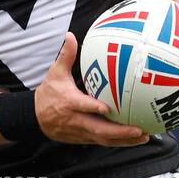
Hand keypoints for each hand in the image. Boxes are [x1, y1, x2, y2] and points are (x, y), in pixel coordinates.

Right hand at [35, 33, 150, 145]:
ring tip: (143, 137)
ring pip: (104, 139)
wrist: (35, 119)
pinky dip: (120, 142)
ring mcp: (81, 132)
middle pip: (99, 129)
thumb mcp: (54, 74)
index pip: (81, 106)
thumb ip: (65, 56)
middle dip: (119, 132)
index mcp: (69, 102)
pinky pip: (103, 142)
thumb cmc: (48, 94)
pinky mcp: (84, 138)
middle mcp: (76, 120)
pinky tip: (135, 139)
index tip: (106, 108)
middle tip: (138, 129)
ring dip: (124, 140)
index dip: (93, 108)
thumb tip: (70, 36)